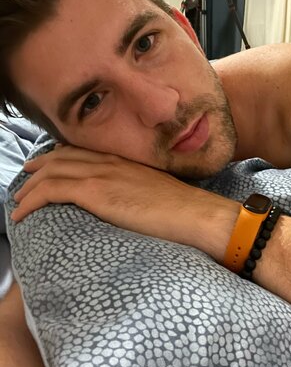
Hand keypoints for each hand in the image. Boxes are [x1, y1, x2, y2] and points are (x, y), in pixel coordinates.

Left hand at [11, 146, 238, 260]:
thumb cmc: (185, 210)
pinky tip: (21, 213)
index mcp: (125, 161)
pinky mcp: (96, 192)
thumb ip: (138, 191)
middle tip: (25, 176)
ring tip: (17, 199)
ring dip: (29, 186)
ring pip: (52, 172)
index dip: (60, 156)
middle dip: (39, 166)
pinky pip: (51, 190)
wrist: (196, 214)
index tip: (47, 164)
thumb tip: (128, 202)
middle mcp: (110, 161)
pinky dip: (31, 200)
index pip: (84, 152)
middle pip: (62, 157)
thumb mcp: (157, 193)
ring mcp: (102, 174)